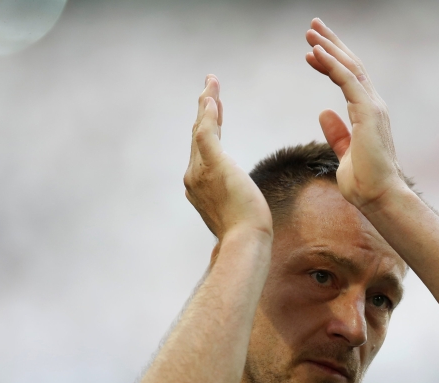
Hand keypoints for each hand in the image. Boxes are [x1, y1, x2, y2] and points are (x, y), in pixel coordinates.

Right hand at [184, 75, 272, 238]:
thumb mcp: (235, 214)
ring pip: (201, 130)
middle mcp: (193, 177)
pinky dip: (208, 115)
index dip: (208, 127)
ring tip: (212, 84)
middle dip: (205, 111)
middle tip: (210, 89)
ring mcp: (200, 171)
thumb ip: (230, 203)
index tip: (216, 111)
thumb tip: (239, 207)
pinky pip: (206, 133)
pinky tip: (212, 100)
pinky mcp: (214, 166)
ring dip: (207, 104)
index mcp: (197, 187)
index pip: (202, 150)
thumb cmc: (245, 235)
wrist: (244, 242)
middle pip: (198, 136)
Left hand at [305, 19, 409, 213]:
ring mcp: (372, 107)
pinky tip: (316, 53)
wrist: (379, 197)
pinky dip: (331, 64)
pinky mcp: (368, 112)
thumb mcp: (344, 153)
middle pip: (351, 65)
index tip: (312, 52)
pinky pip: (347, 80)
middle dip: (332, 44)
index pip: (349, 79)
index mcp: (368, 113)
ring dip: (329, 47)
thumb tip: (324, 113)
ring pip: (349, 67)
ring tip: (310, 32)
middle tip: (313, 26)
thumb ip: (337, 132)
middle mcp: (373, 105)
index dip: (330, 62)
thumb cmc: (365, 181)